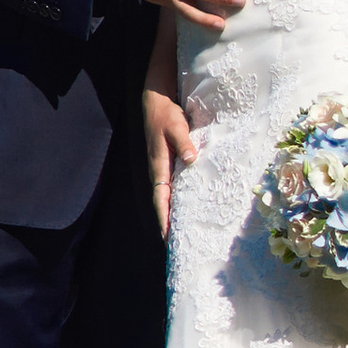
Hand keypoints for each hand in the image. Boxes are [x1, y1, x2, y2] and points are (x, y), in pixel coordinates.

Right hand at [145, 89, 196, 237]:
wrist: (156, 102)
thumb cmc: (166, 114)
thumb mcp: (177, 126)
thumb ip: (184, 143)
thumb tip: (191, 160)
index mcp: (159, 166)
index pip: (161, 198)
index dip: (164, 218)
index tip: (167, 237)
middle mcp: (159, 171)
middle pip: (163, 203)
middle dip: (168, 224)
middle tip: (177, 245)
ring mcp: (162, 168)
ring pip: (167, 197)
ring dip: (172, 214)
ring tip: (182, 233)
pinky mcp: (168, 164)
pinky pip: (172, 187)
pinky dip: (176, 200)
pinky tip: (186, 207)